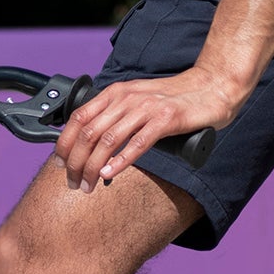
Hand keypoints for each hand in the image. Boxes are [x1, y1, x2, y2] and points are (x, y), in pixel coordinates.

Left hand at [54, 67, 245, 190]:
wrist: (211, 88)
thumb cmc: (175, 99)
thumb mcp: (137, 102)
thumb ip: (116, 117)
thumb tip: (92, 144)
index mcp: (115, 93)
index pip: (78, 118)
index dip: (65, 144)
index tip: (62, 165)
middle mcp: (126, 98)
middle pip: (88, 133)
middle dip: (76, 162)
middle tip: (74, 183)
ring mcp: (146, 108)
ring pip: (108, 140)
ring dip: (93, 167)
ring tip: (89, 185)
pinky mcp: (166, 119)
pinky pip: (137, 142)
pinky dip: (120, 160)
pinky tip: (110, 174)